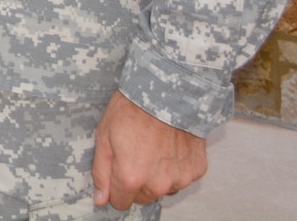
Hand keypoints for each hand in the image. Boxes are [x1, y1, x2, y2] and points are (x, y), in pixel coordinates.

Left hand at [90, 90, 207, 209]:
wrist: (167, 92)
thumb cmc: (131, 110)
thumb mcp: (104, 137)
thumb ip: (101, 173)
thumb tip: (100, 199)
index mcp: (131, 178)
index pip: (120, 202)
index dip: (115, 189)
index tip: (117, 172)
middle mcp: (158, 185)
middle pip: (142, 197)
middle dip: (136, 182)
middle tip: (135, 154)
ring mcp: (180, 178)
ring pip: (163, 189)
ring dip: (157, 176)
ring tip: (153, 148)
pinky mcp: (196, 170)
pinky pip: (181, 177)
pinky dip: (176, 167)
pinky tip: (170, 146)